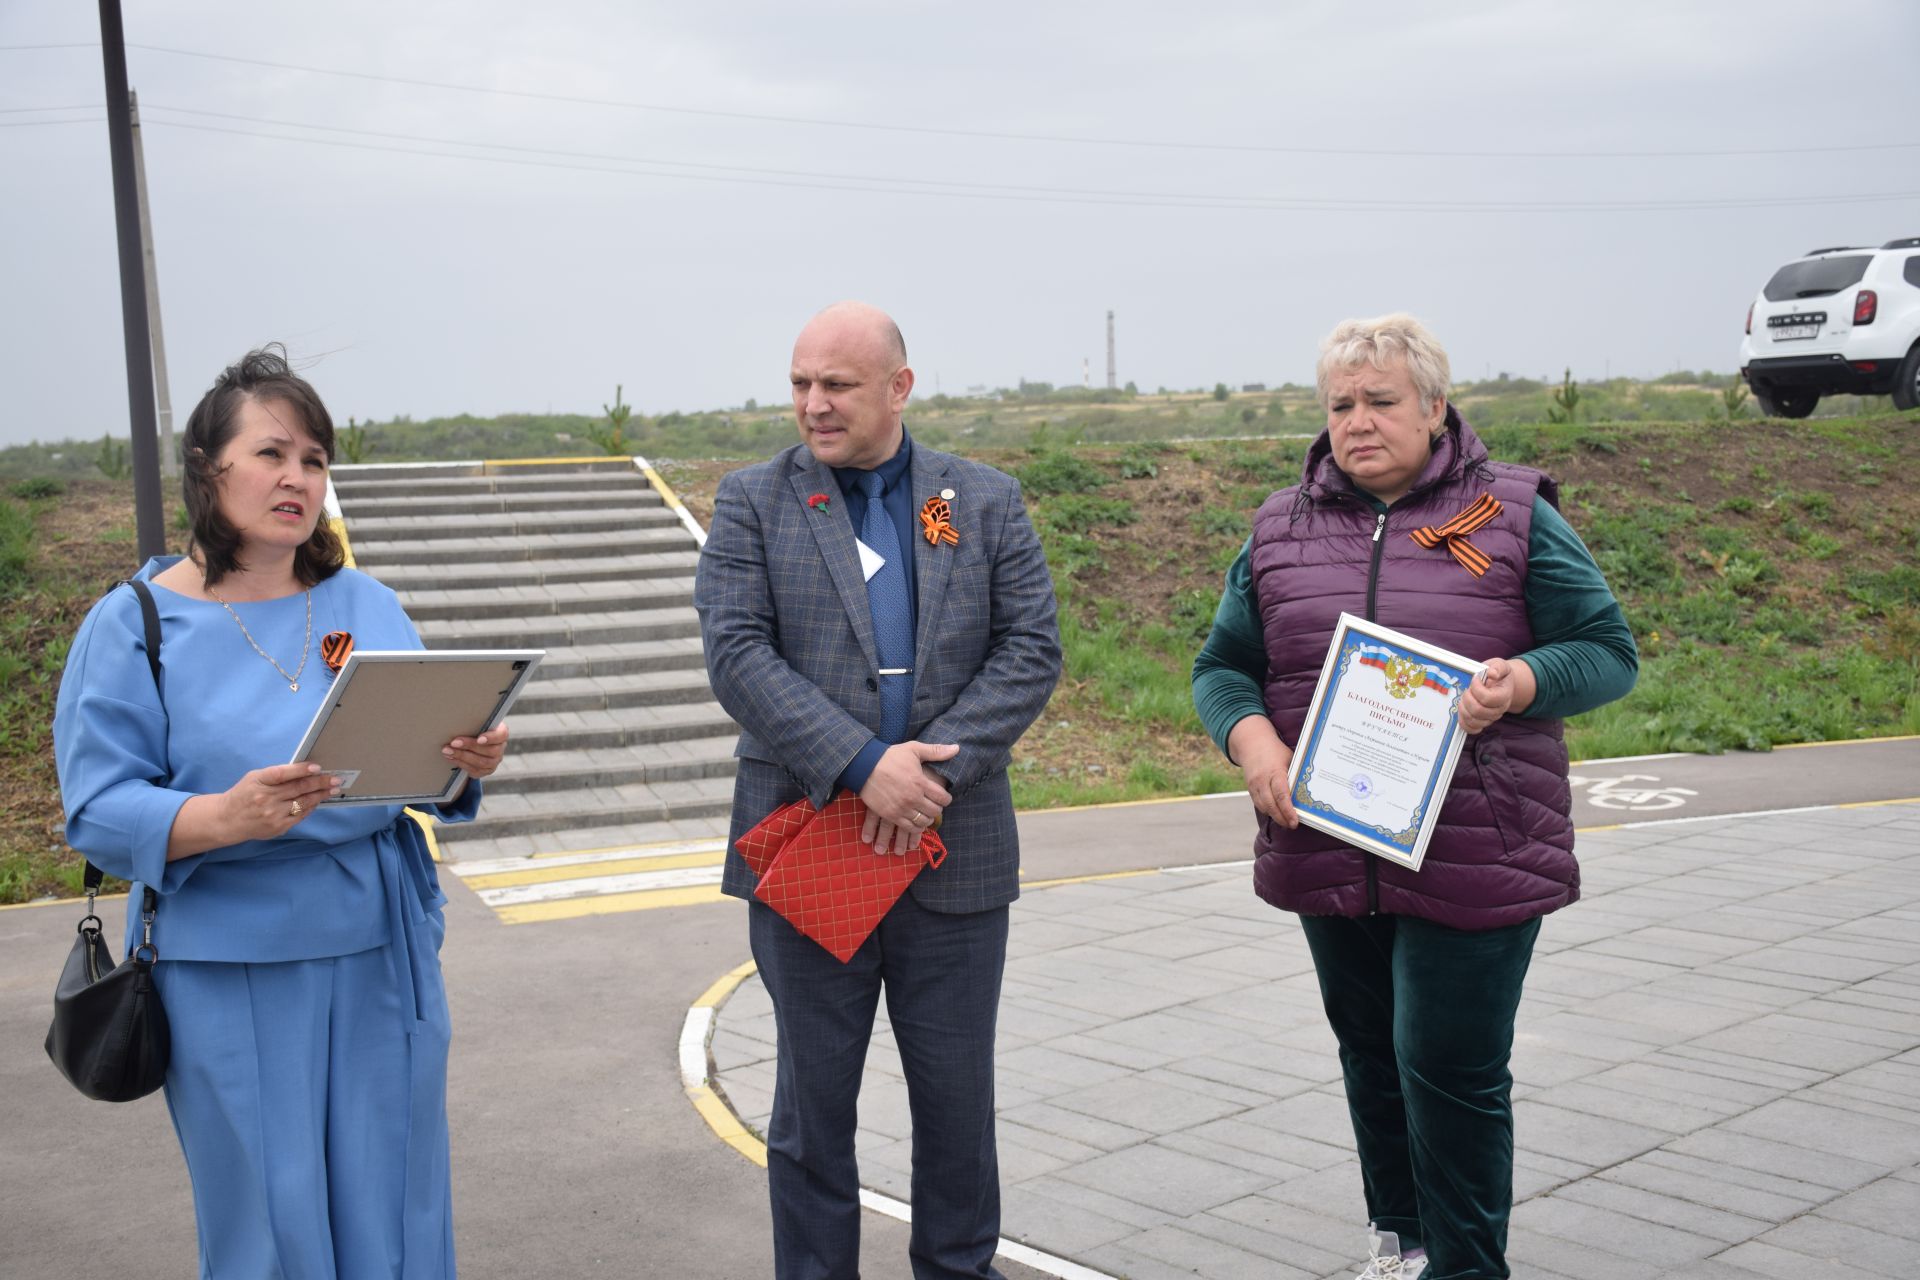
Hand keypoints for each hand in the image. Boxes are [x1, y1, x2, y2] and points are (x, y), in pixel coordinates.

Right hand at [218, 763, 340, 842]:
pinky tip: (317, 801)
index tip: (317, 767)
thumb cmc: (244, 794)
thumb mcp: (255, 778)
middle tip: (335, 778)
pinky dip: (310, 807)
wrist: (227, 820)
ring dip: (320, 794)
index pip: (283, 773)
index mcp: (259, 781)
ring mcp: (272, 814)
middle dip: (320, 782)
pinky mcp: (278, 827)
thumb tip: (305, 770)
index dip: (301, 769)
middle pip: (298, 788)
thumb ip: (277, 774)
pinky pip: (300, 815)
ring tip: (332, 789)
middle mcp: (266, 798)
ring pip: (303, 802)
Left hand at [444, 723, 509, 777]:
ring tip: (448, 750)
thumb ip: (473, 721)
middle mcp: (500, 748)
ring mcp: (494, 761)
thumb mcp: (477, 722)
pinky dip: (461, 764)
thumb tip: (458, 719)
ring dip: (462, 756)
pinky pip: (475, 770)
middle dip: (469, 746)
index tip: (479, 739)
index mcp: (501, 733)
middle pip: (489, 750)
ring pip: (481, 762)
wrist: (474, 742)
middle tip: (453, 742)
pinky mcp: (486, 771)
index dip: (491, 738)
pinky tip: (451, 757)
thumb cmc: (475, 728)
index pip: (501, 735)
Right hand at [858, 741, 957, 853]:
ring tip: (925, 813)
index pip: (943, 798)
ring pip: (923, 821)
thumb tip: (957, 748)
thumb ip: (936, 751)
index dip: (946, 799)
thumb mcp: (914, 749)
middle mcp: (913, 797)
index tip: (944, 798)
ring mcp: (901, 808)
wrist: (864, 766)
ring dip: (927, 818)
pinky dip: (915, 827)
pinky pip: (908, 827)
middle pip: (934, 811)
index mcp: (920, 782)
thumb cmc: (890, 756)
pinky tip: (915, 821)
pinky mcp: (890, 815)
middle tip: (934, 805)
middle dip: (937, 809)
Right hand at [1227, 714, 1297, 828]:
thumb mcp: (1289, 759)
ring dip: (1275, 816)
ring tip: (1286, 821)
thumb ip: (1295, 775)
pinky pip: (1258, 804)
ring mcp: (1254, 785)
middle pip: (1271, 805)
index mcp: (1275, 771)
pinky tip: (1276, 813)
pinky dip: (1268, 810)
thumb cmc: (1276, 751)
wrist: (1252, 743)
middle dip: (1282, 818)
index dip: (1288, 811)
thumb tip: (1308, 792)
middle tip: (1292, 825)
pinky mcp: (1249, 788)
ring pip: (1263, 807)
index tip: (1295, 822)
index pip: (1281, 795)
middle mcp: (1262, 780)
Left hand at [1458, 657, 1533, 733]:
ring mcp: (1491, 718)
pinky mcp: (1482, 722)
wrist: (1500, 684)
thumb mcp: (1501, 665)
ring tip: (1464, 697)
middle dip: (1467, 698)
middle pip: (1478, 710)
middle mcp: (1499, 710)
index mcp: (1505, 696)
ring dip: (1463, 708)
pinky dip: (1464, 721)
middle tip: (1467, 689)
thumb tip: (1492, 673)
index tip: (1474, 679)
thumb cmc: (1499, 675)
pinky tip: (1462, 710)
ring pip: (1473, 720)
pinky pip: (1472, 729)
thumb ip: (1497, 667)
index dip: (1477, 688)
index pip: (1488, 698)